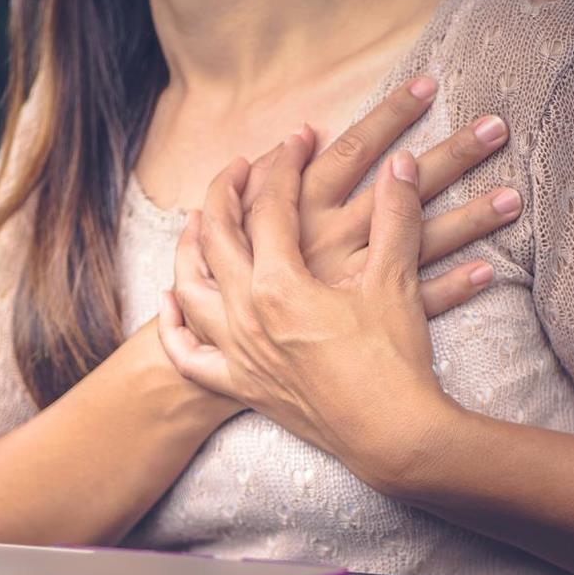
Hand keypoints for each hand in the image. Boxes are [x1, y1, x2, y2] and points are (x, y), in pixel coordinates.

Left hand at [158, 136, 457, 490]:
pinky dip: (174, 325)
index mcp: (279, 284)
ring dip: (189, 248)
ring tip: (199, 222)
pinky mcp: (241, 385)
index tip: (297, 138)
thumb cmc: (395, 360)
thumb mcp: (396, 281)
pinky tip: (172, 301)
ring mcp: (237, 353)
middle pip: (215, 237)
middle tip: (241, 166)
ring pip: (189, 289)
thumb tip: (401, 162)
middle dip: (225, 192)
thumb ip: (396, 215)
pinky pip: (189, 354)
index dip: (284, 164)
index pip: (269, 206)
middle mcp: (244, 315)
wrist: (393, 435)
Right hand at [237, 76, 517, 312]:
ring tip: (513, 196)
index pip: (352, 151)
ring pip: (420, 244)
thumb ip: (263, 183)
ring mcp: (352, 283)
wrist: (223, 361)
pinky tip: (489, 270)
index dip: (389, 116)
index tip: (427, 86)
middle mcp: (331, 241)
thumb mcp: (239, 224)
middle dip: (450, 154)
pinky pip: (418, 303)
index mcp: (299, 212)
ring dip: (469, 218)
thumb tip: (294, 137)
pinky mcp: (364, 322)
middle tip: (496, 125)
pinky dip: (454, 287)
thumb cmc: (231, 288)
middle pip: (401, 188)